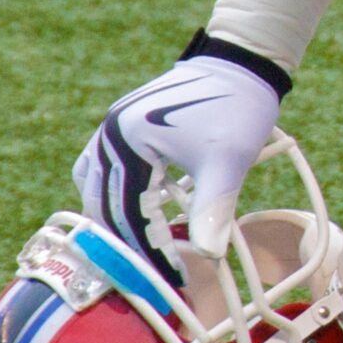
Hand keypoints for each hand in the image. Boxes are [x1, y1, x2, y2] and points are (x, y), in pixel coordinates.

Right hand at [74, 55, 282, 268]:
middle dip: (127, 243)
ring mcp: (112, 129)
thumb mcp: (229, 162)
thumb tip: (209, 255)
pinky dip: (120, 195)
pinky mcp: (124, 128)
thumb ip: (213, 208)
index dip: (148, 251)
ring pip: (99, 189)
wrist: (242, 63)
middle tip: (149, 276)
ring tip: (144, 251)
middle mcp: (109, 135)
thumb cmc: (238, 108)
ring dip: (119, 220)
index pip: (128, 213)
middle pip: (105, 205)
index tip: (169, 279)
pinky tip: (145, 212)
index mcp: (126, 142)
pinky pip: (106, 171)